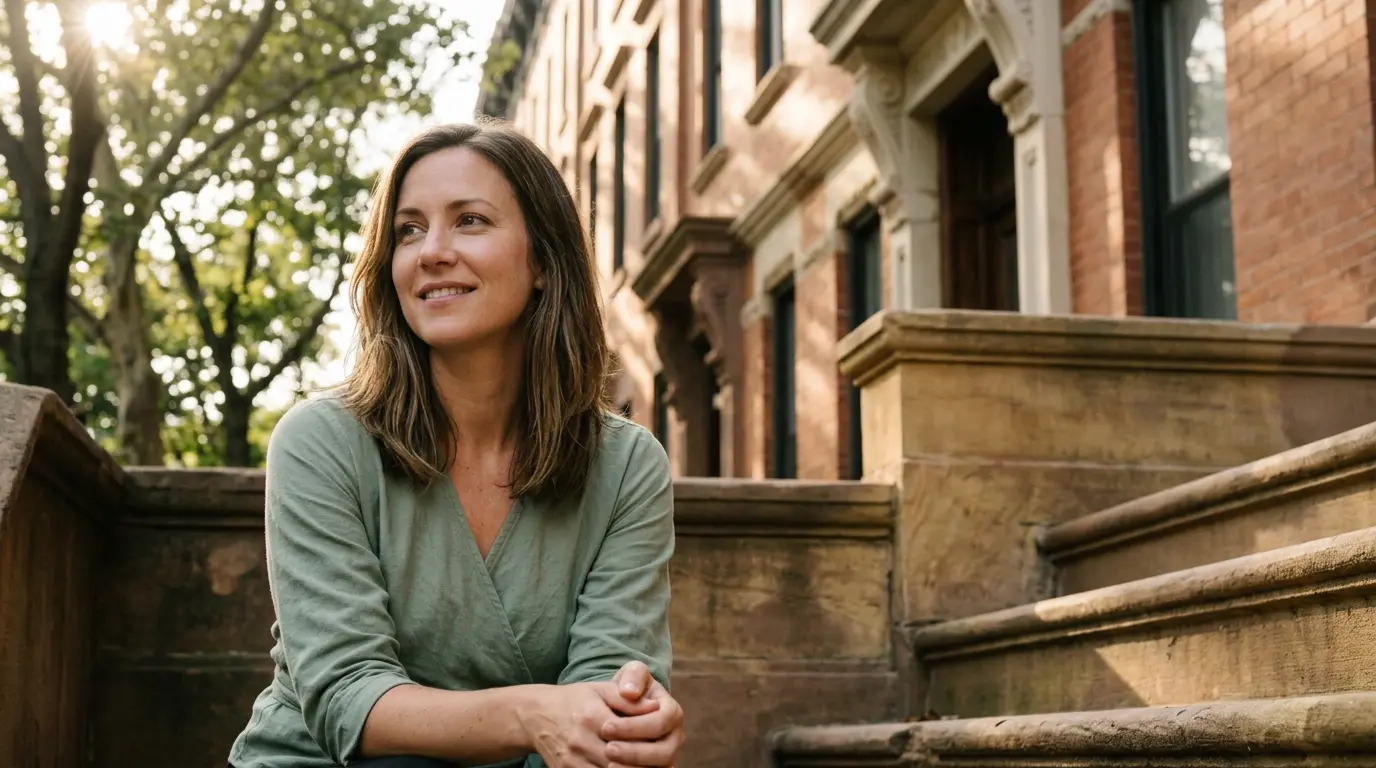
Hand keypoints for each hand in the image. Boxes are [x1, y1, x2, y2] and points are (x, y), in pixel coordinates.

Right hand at [522, 681, 658, 767]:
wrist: (536, 714)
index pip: (625, 737)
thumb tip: (655, 708)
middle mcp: (579, 741)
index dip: (645, 744)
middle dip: (640, 764)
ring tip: (643, 766)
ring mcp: (570, 761)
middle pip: (617, 763)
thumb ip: (628, 700)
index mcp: (591, 717)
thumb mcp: (601, 690)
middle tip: (659, 762)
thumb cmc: (574, 700)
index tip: (659, 746)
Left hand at [600, 661, 684, 767]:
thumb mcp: (632, 675)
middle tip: (607, 749)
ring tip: (607, 764)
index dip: (634, 727)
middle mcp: (675, 737)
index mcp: (672, 712)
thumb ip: (633, 676)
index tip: (605, 727)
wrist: (624, 709)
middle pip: (663, 752)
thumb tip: (630, 691)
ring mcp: (668, 757)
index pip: (660, 722)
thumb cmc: (629, 689)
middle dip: (635, 752)